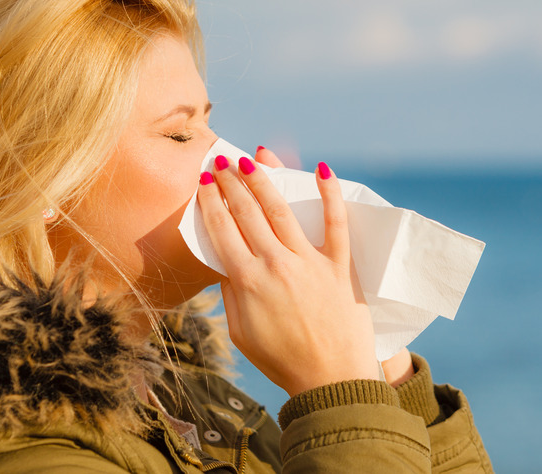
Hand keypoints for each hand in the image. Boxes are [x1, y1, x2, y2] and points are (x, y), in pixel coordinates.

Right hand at [196, 155, 378, 395]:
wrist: (331, 381)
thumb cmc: (282, 361)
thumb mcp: (241, 333)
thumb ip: (231, 294)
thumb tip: (223, 261)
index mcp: (248, 282)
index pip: (222, 231)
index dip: (209, 202)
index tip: (202, 182)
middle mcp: (276, 265)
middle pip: (247, 213)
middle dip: (230, 182)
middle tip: (220, 161)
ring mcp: (310, 263)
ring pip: (282, 211)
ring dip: (263, 181)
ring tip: (251, 159)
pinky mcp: (339, 266)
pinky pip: (336, 224)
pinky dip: (330, 195)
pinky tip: (322, 169)